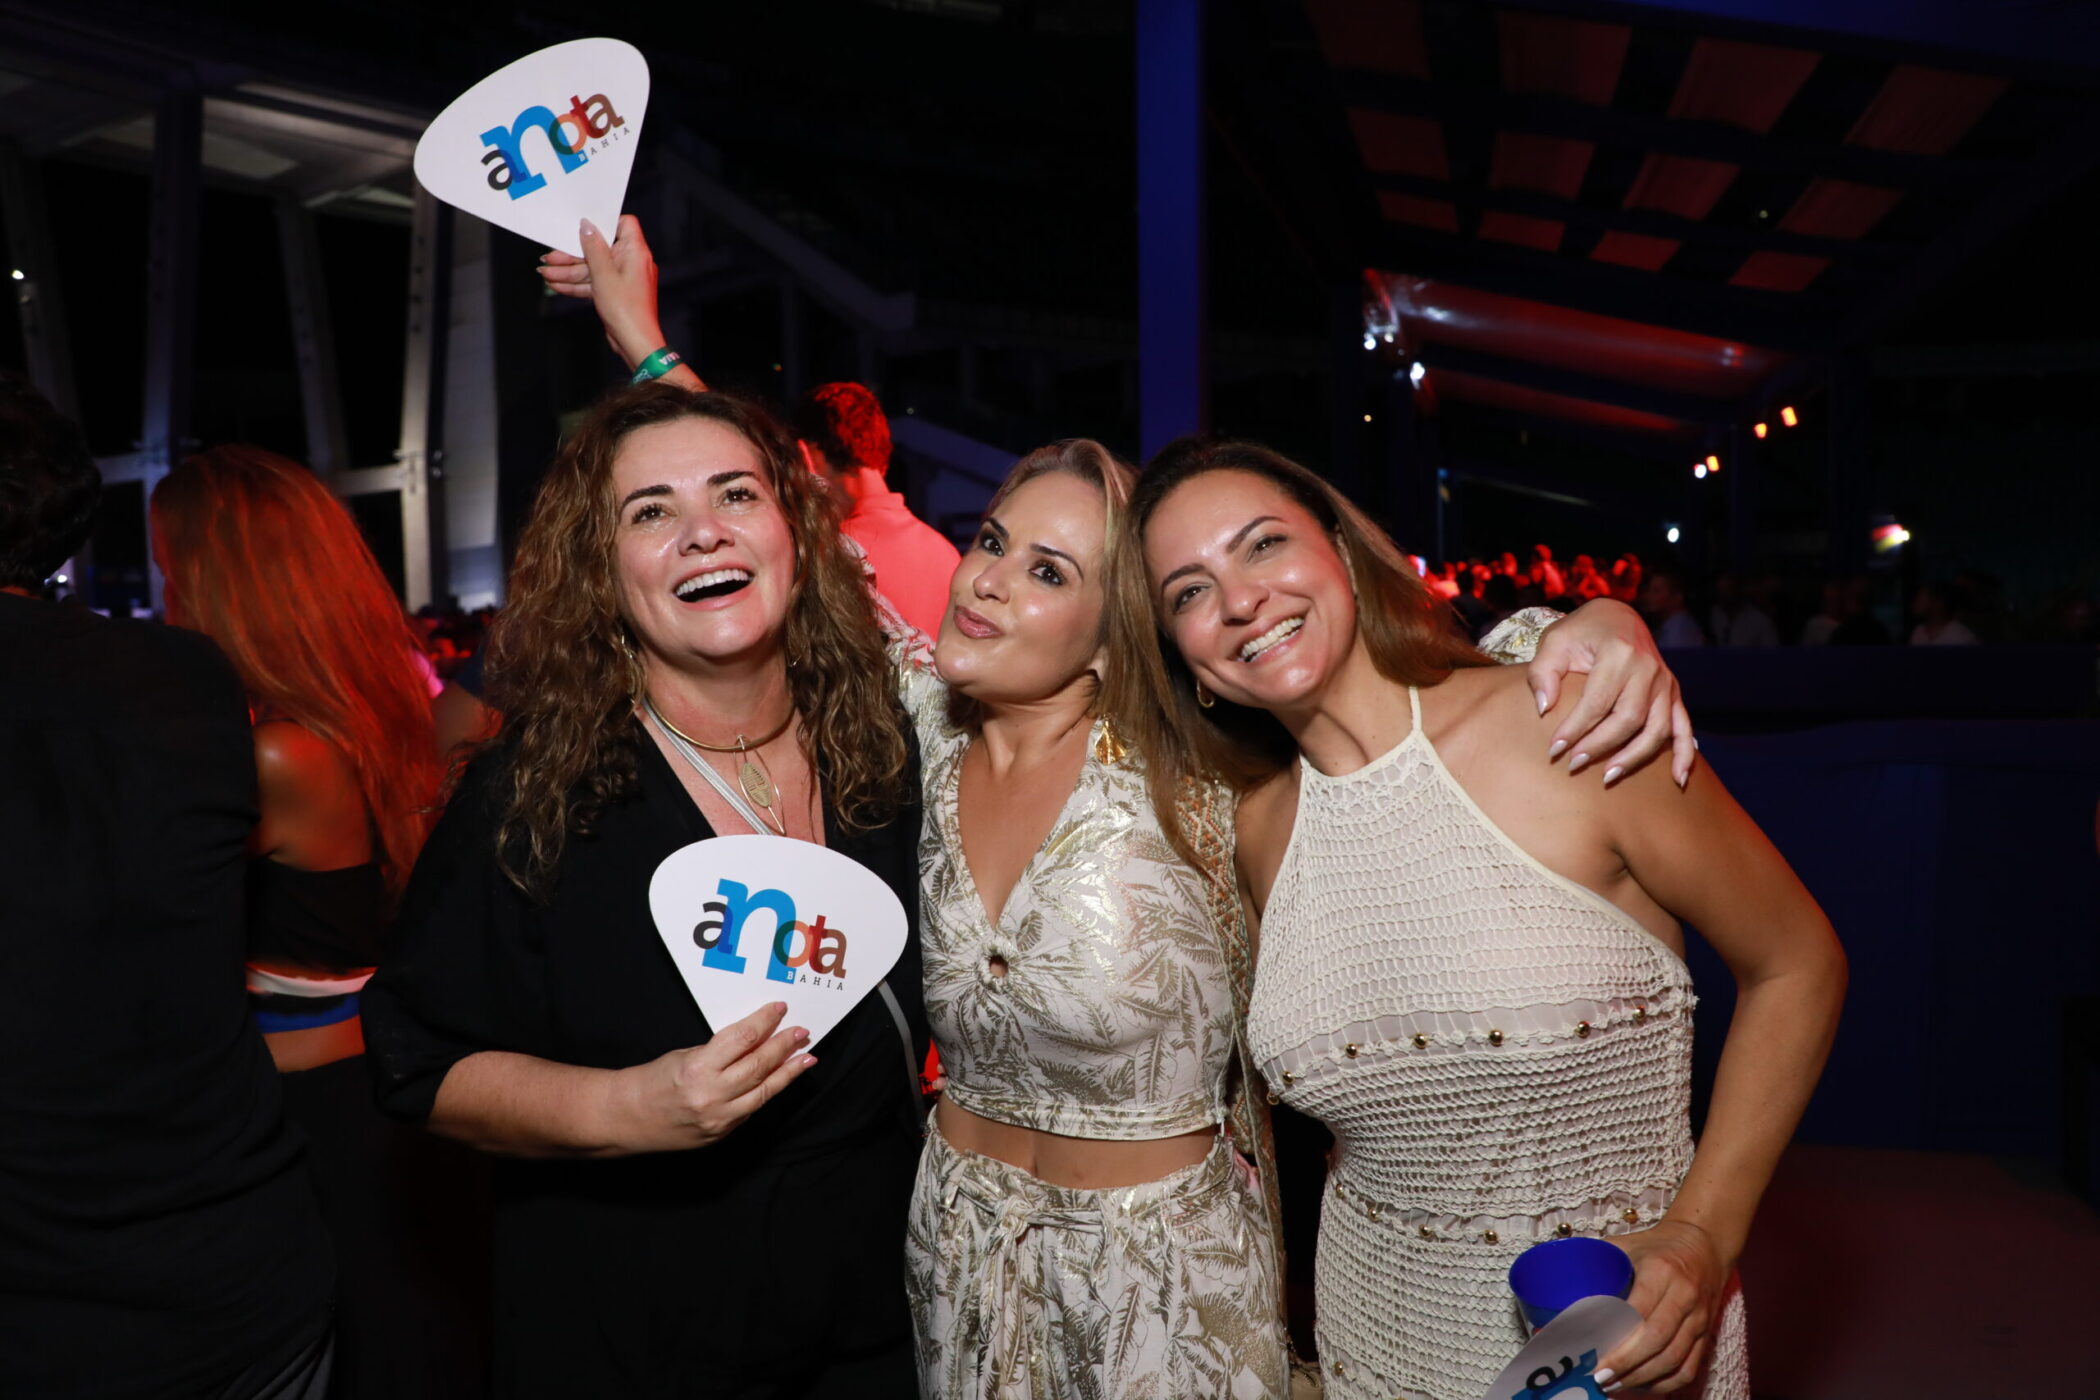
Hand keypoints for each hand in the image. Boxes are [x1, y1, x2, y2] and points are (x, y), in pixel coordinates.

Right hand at [537, 213, 663, 368]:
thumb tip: (587, 225)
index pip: (624, 224)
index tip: (582, 224)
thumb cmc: (627, 311)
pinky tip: (555, 285)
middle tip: (550, 258)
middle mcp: (631, 262)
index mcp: (635, 251)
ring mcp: (623, 278)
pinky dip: (576, 284)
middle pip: (599, 248)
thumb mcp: (603, 274)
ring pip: (592, 268)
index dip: (603, 222)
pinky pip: (594, 283)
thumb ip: (594, 247)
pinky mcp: (615, 292)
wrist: (635, 343)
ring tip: (545, 273)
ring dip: (568, 271)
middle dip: (573, 254)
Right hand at [611, 1001, 815, 1151]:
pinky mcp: (722, 1134)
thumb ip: (721, 1052)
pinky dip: (768, 1092)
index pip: (743, 1039)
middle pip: (759, 1065)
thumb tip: (756, 1040)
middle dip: (784, 1046)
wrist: (627, 1119)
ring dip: (788, 1073)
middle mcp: (712, 1095)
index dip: (765, 1021)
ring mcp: (719, 1119)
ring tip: (807, 1058)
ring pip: (764, 1091)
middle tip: (802, 1032)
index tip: (780, 1009)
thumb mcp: (685, 1055)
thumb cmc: (652, 1082)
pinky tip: (780, 1080)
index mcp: (698, 1068)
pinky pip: (751, 1109)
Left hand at [1530, 599, 1695, 786]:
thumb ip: (1543, 672)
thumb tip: (1545, 708)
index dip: (1575, 729)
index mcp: (1620, 652)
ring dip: (1634, 757)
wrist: (1617, 617)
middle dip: (1600, 746)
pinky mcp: (1673, 693)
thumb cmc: (1581, 632)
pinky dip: (1684, 754)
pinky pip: (1684, 727)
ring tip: (1608, 777)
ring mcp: (1665, 682)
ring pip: (1657, 728)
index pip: (1597, 701)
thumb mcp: (1555, 641)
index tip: (1554, 750)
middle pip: (1628, 718)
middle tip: (1573, 764)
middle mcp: (1649, 668)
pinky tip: (1678, 780)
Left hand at [1600, 1221, 1728, 1393]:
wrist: (1704, 1243)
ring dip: (1643, 1379)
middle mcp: (1684, 1295)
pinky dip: (1665, 1383)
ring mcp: (1699, 1317)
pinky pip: (1689, 1367)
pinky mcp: (1707, 1333)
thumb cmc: (1655, 1246)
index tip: (1596, 1361)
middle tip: (1600, 1378)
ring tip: (1614, 1385)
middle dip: (1628, 1367)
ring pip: (1675, 1360)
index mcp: (1661, 1270)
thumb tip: (1554, 1288)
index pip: (1642, 1315)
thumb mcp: (1626, 1245)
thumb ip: (1594, 1263)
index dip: (1621, 1344)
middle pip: (1658, 1342)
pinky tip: (1642, 1385)